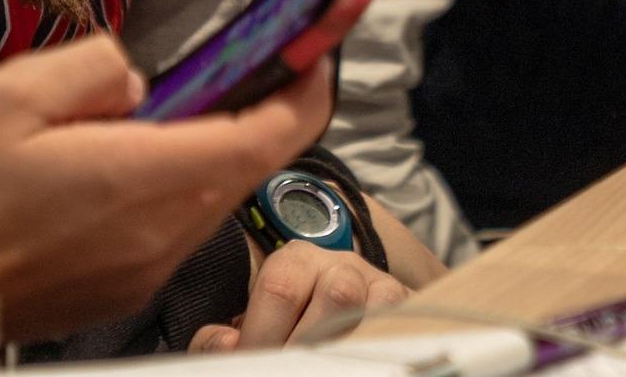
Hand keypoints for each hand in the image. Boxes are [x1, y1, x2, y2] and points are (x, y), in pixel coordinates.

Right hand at [0, 36, 334, 342]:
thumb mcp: (13, 94)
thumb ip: (94, 69)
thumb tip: (138, 76)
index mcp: (145, 179)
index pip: (265, 137)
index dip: (304, 93)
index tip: (313, 52)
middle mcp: (162, 235)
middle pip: (246, 168)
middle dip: (261, 112)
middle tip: (247, 61)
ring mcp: (145, 269)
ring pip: (213, 201)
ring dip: (216, 150)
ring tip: (180, 106)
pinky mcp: (121, 288)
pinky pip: (177, 230)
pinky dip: (179, 187)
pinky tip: (133, 162)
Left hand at [188, 240, 412, 352]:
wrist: (345, 304)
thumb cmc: (290, 322)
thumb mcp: (254, 324)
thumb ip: (222, 338)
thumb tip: (226, 346)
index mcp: (294, 259)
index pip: (279, 288)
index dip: (262, 333)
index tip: (251, 363)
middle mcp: (339, 263)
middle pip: (331, 297)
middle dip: (304, 345)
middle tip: (286, 368)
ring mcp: (376, 283)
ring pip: (364, 309)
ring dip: (338, 347)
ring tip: (319, 366)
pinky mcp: (403, 305)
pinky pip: (392, 323)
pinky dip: (369, 347)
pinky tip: (348, 361)